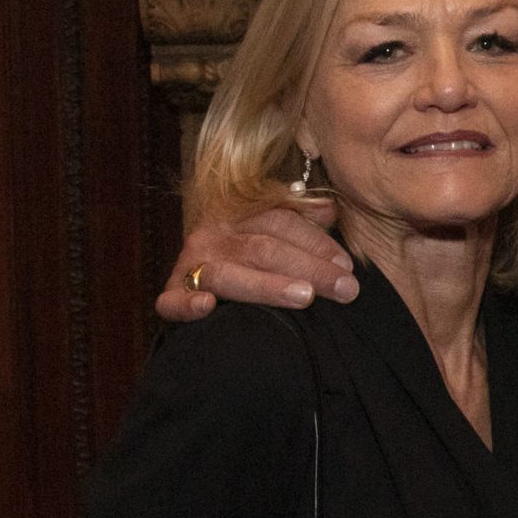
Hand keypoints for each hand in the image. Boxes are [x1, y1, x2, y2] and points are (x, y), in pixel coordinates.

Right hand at [156, 196, 356, 323]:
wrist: (196, 290)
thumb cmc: (246, 261)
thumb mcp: (271, 233)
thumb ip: (300, 221)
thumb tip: (330, 210)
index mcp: (238, 216)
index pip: (282, 222)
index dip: (317, 242)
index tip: (348, 266)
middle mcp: (213, 236)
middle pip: (264, 248)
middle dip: (310, 268)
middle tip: (345, 288)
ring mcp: (190, 266)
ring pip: (230, 273)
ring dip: (268, 286)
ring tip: (305, 296)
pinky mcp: (170, 296)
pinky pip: (173, 301)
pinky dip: (187, 304)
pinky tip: (207, 307)